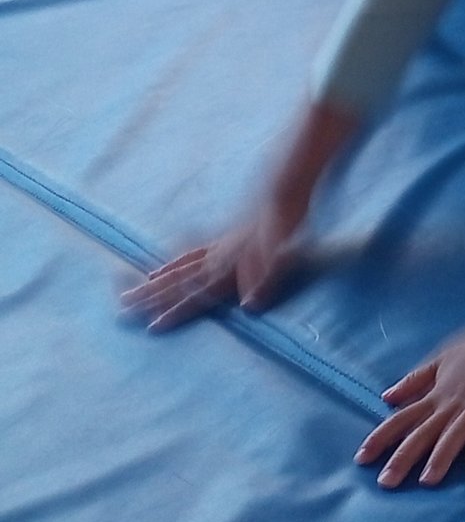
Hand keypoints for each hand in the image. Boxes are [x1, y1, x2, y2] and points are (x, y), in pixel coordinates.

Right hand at [121, 194, 306, 329]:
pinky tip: (158, 271)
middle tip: (123, 310)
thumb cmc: (284, 228)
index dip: (176, 312)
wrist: (280, 194)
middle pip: (177, 284)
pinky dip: (172, 264)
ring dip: (154, 285)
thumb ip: (265, 282)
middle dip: (151, 299)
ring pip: (177, 270)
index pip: (198, 296)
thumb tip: (250, 308)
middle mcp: (216, 261)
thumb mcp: (282, 256)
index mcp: (230, 269)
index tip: (152, 328)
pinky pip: (189, 255)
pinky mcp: (220, 241)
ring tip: (130, 294)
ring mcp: (215, 249)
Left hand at [358, 319, 464, 487]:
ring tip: (428, 479)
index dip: (380, 438)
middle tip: (385, 483)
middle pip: (423, 433)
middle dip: (403, 458)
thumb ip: (415, 381)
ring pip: (456, 433)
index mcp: (437, 394)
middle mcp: (453, 402)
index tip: (360, 458)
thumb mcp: (441, 359)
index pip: (402, 418)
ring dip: (441, 456)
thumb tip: (386, 397)